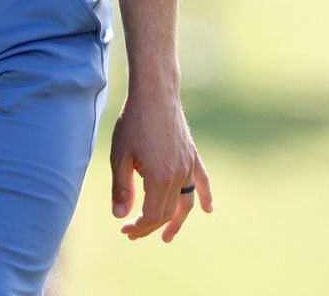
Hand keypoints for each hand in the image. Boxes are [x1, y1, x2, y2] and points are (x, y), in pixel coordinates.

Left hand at [108, 87, 212, 241]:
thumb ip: (121, 188)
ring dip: (177, 221)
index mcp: (159, 178)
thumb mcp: (120, 156)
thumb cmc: (134, 122)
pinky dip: (206, 195)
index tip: (124, 228)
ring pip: (185, 201)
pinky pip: (202, 180)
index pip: (152, 215)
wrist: (155, 93)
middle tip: (132, 232)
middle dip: (149, 226)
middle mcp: (178, 174)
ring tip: (167, 236)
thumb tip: (120, 215)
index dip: (139, 226)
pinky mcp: (192, 154)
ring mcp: (188, 164)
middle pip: (167, 211)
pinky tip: (208, 209)